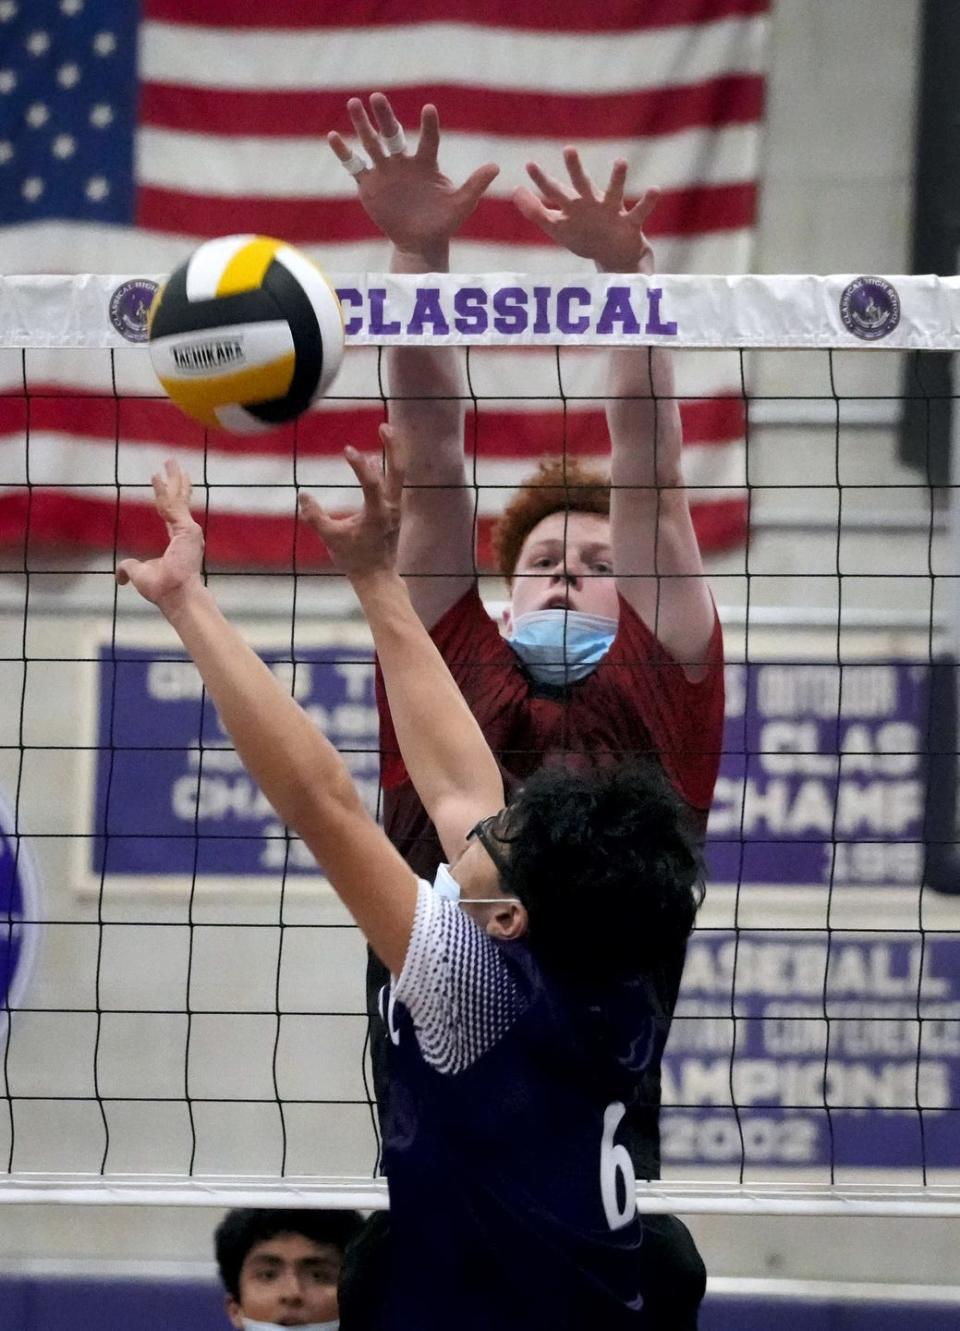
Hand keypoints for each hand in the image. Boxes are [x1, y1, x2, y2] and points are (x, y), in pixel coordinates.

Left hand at [116, 460, 203, 607]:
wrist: (175, 594)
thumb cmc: (162, 589)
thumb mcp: (139, 574)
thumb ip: (129, 568)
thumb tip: (120, 575)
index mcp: (178, 542)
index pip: (172, 515)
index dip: (167, 498)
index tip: (162, 481)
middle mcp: (186, 534)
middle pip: (180, 501)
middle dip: (177, 482)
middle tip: (173, 463)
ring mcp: (189, 531)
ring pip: (178, 499)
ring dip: (173, 479)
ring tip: (170, 461)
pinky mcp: (187, 530)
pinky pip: (173, 504)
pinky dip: (164, 490)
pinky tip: (156, 477)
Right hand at [299, 424, 403, 579]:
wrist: (377, 577)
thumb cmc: (353, 558)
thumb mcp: (330, 537)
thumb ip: (315, 516)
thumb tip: (302, 495)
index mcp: (378, 515)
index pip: (371, 483)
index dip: (360, 465)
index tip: (347, 449)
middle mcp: (391, 508)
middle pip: (398, 471)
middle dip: (393, 447)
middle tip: (385, 425)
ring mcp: (395, 508)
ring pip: (399, 474)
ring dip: (392, 452)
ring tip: (385, 430)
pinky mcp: (394, 510)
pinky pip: (394, 482)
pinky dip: (388, 466)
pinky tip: (377, 457)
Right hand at [327, 93, 498, 262]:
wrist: (421, 242)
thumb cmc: (443, 222)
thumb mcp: (462, 204)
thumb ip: (476, 184)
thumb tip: (496, 167)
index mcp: (426, 162)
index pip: (428, 139)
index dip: (428, 126)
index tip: (429, 110)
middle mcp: (404, 162)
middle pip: (393, 133)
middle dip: (385, 116)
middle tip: (377, 97)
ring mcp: (385, 171)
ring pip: (372, 143)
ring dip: (362, 125)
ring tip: (354, 104)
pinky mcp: (369, 185)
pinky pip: (355, 166)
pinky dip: (344, 152)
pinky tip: (333, 135)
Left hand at [513, 147, 659, 273]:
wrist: (613, 256)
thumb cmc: (584, 236)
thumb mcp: (558, 226)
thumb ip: (536, 211)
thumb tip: (514, 191)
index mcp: (574, 207)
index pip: (554, 192)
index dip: (542, 181)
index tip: (529, 164)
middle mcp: (591, 204)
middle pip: (581, 185)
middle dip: (574, 169)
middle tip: (568, 149)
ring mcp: (611, 212)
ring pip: (614, 192)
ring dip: (617, 178)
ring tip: (621, 161)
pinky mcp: (630, 224)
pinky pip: (640, 212)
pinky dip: (648, 201)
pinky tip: (654, 189)